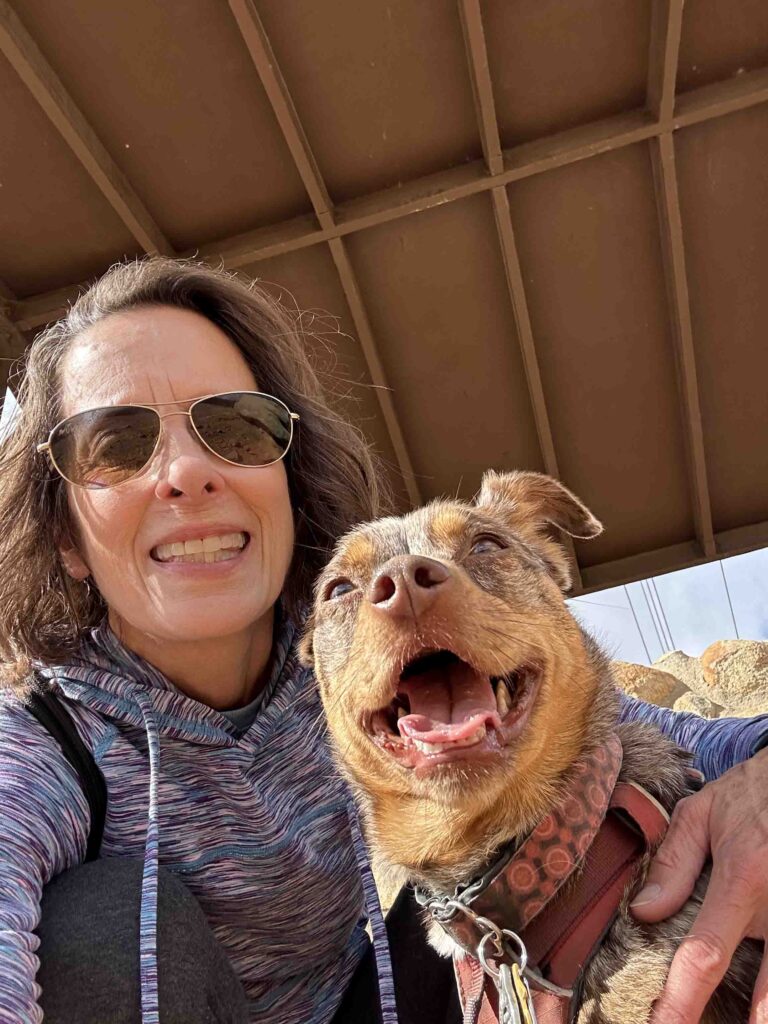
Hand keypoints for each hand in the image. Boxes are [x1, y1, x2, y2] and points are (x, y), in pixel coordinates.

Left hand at [630, 748, 767, 1022]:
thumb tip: (643, 912)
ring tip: (743, 1020)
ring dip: (765, 1008)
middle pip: (767, 995)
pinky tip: (760, 992)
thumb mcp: (702, 813)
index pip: (705, 953)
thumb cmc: (752, 793)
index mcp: (743, 878)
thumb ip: (674, 863)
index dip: (683, 1000)